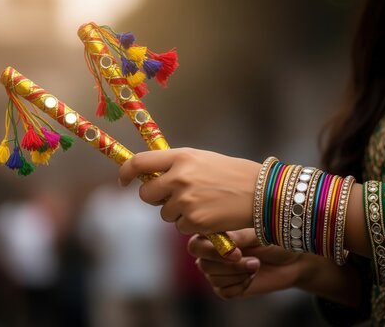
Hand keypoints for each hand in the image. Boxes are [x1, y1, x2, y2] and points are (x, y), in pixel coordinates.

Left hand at [119, 148, 261, 233]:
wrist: (261, 193)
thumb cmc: (231, 174)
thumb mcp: (202, 159)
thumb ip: (175, 166)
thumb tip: (151, 177)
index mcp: (181, 157)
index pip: (140, 162)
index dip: (125, 172)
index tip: (123, 180)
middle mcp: (179, 177)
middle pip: (146, 194)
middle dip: (155, 198)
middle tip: (174, 197)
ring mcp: (185, 200)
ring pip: (164, 213)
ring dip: (178, 213)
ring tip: (203, 203)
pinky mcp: (194, 221)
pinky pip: (180, 227)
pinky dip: (192, 225)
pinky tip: (209, 215)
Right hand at [188, 229, 308, 298]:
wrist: (291, 259)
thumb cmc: (273, 238)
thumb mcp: (258, 233)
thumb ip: (240, 237)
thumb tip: (225, 244)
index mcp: (214, 233)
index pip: (196, 244)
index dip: (213, 251)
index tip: (238, 252)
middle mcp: (211, 251)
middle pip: (202, 263)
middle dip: (227, 265)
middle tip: (251, 261)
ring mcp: (217, 270)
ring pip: (214, 278)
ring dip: (239, 274)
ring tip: (256, 265)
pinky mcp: (225, 286)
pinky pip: (223, 292)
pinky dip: (240, 286)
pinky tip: (252, 276)